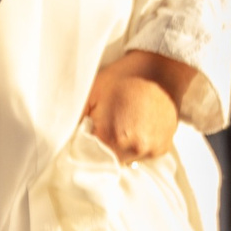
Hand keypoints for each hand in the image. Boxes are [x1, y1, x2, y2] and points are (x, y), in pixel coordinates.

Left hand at [82, 49, 197, 159]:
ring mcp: (152, 149)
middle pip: (110, 162)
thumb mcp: (92, 92)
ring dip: (122, 149)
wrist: (159, 68)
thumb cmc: (124, 77)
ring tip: (123, 125)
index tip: (88, 136)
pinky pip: (143, 155)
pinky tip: (137, 127)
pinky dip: (138, 146)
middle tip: (105, 127)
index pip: (93, 158)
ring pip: (127, 160)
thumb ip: (77, 118)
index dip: (87, 148)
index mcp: (115, 138)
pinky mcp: (163, 147)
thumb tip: (67, 137)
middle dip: (105, 148)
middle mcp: (137, 148)